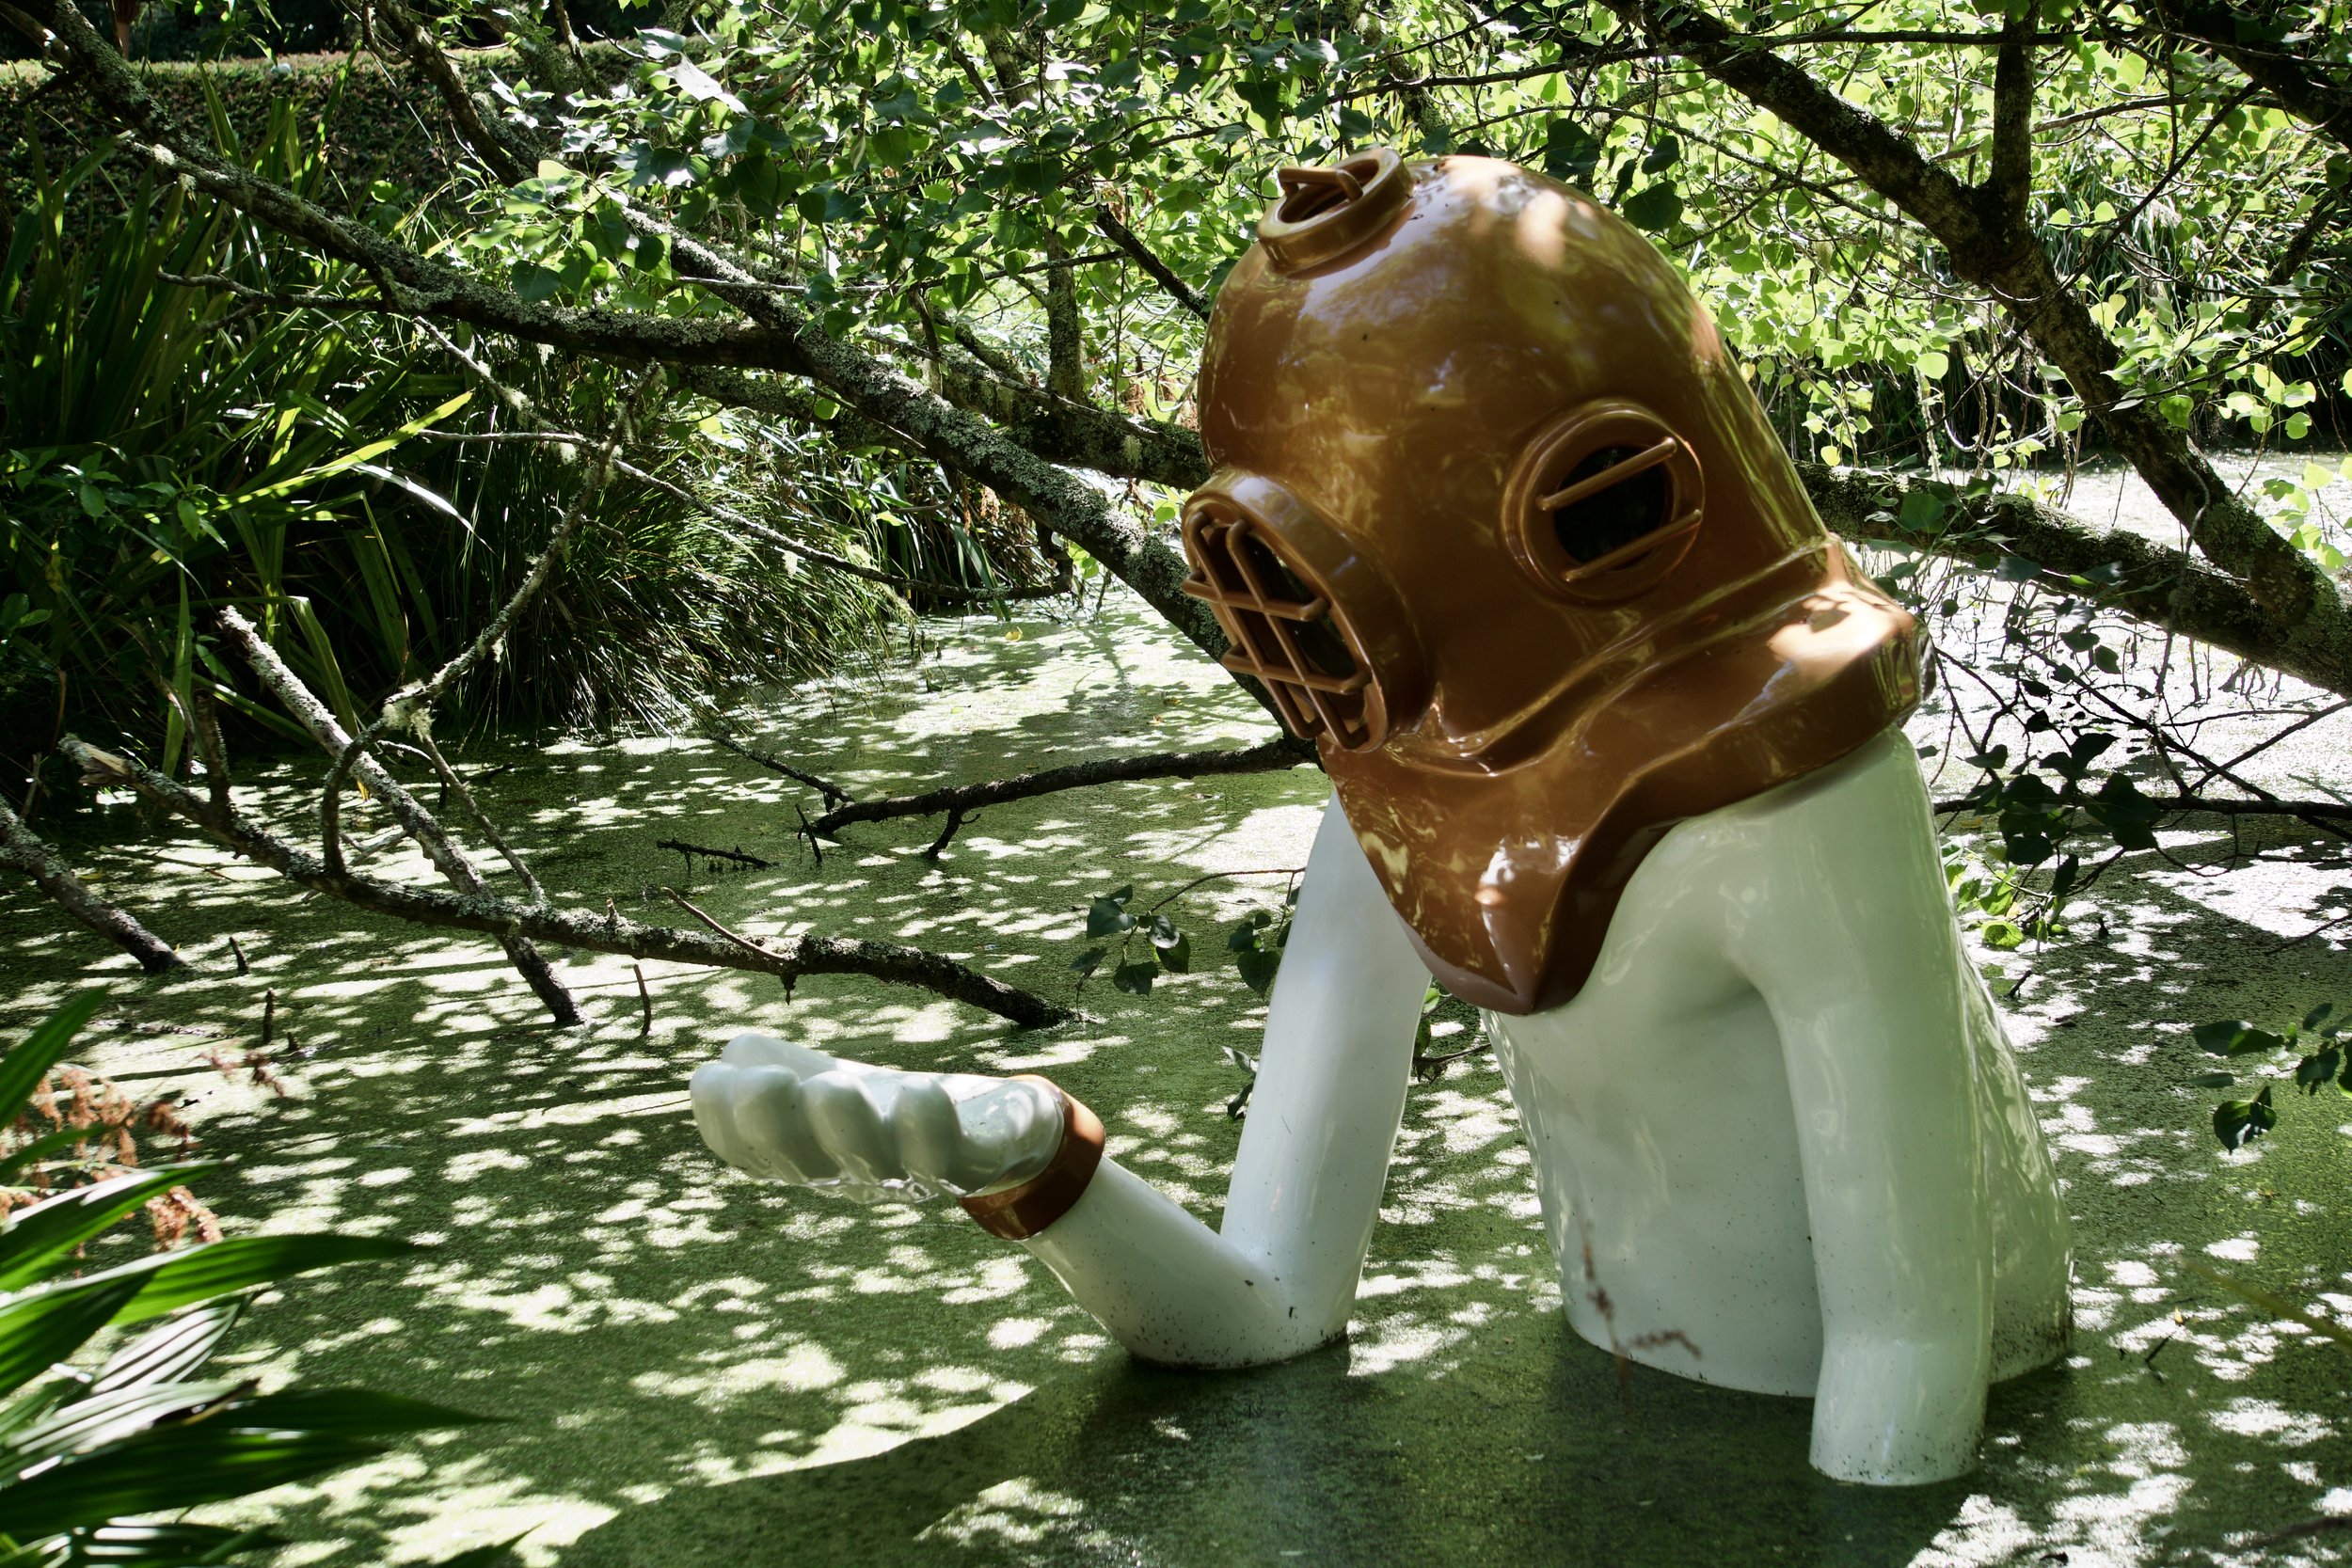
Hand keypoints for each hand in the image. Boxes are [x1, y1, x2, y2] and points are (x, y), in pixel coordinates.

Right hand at [688, 1033, 1065, 1202]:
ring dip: (850, 1128)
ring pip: (876, 1163)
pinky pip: (952, 1158)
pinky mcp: (974, 1161)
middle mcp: (851, 1172)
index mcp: (806, 1153)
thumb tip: (730, 1057)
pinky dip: (934, 1130)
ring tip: (834, 1087)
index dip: (723, 1121)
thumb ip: (771, 1065)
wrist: (996, 1129)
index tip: (714, 1076)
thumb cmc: (894, 1106)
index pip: (749, 1153)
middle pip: (804, 1165)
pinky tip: (921, 1095)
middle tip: (767, 1083)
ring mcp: (913, 1173)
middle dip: (777, 1126)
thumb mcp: (823, 1081)